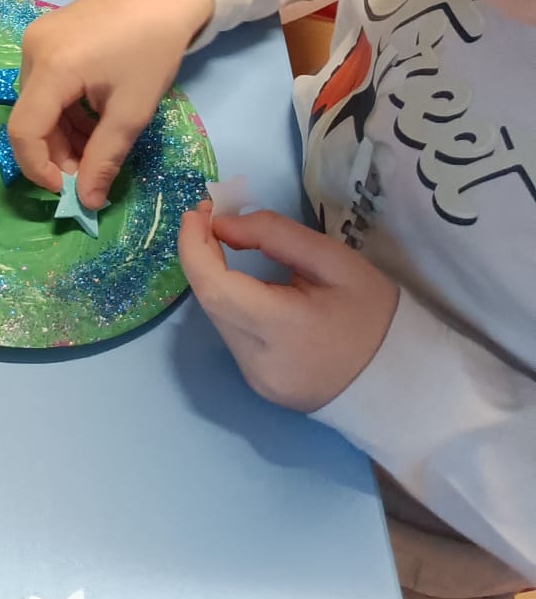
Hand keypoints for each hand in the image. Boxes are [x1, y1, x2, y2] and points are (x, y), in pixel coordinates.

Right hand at [7, 0, 213, 205]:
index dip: (38, 168)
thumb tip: (87, 203)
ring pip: (36, 104)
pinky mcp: (43, 35)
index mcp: (52, 66)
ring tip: (97, 142)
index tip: (67, 191)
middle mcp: (32, 50)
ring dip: (61, 132)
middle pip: (29, 118)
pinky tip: (90, 115)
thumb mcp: (132, 110)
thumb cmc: (152, 49)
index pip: (24, 131)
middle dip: (56, 153)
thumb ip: (104, 158)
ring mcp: (35, 39)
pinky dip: (62, 109)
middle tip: (90, 172)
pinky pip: (42, 84)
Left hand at [180, 204, 399, 410]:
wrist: (404, 381)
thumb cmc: (375, 314)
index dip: (193, 246)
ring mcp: (257, 381)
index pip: (214, 288)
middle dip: (202, 256)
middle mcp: (260, 364)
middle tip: (211, 219)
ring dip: (216, 279)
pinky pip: (234, 337)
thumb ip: (274, 235)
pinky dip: (232, 304)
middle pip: (211, 302)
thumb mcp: (334, 260)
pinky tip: (246, 285)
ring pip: (219, 320)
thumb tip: (222, 226)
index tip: (196, 211)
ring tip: (227, 245)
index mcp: (283, 330)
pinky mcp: (260, 386)